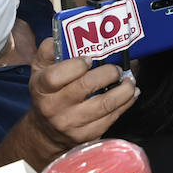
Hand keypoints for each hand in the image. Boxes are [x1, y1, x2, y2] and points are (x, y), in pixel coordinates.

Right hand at [24, 38, 136, 166]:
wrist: (46, 131)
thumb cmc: (48, 94)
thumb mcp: (41, 72)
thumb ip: (48, 51)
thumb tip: (61, 36)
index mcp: (41, 89)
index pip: (56, 76)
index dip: (76, 65)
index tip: (90, 58)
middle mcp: (54, 108)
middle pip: (87, 86)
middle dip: (109, 72)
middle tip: (116, 68)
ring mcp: (71, 124)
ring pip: (106, 104)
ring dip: (125, 89)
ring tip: (129, 80)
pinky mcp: (88, 135)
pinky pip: (113, 117)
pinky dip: (127, 102)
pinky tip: (131, 93)